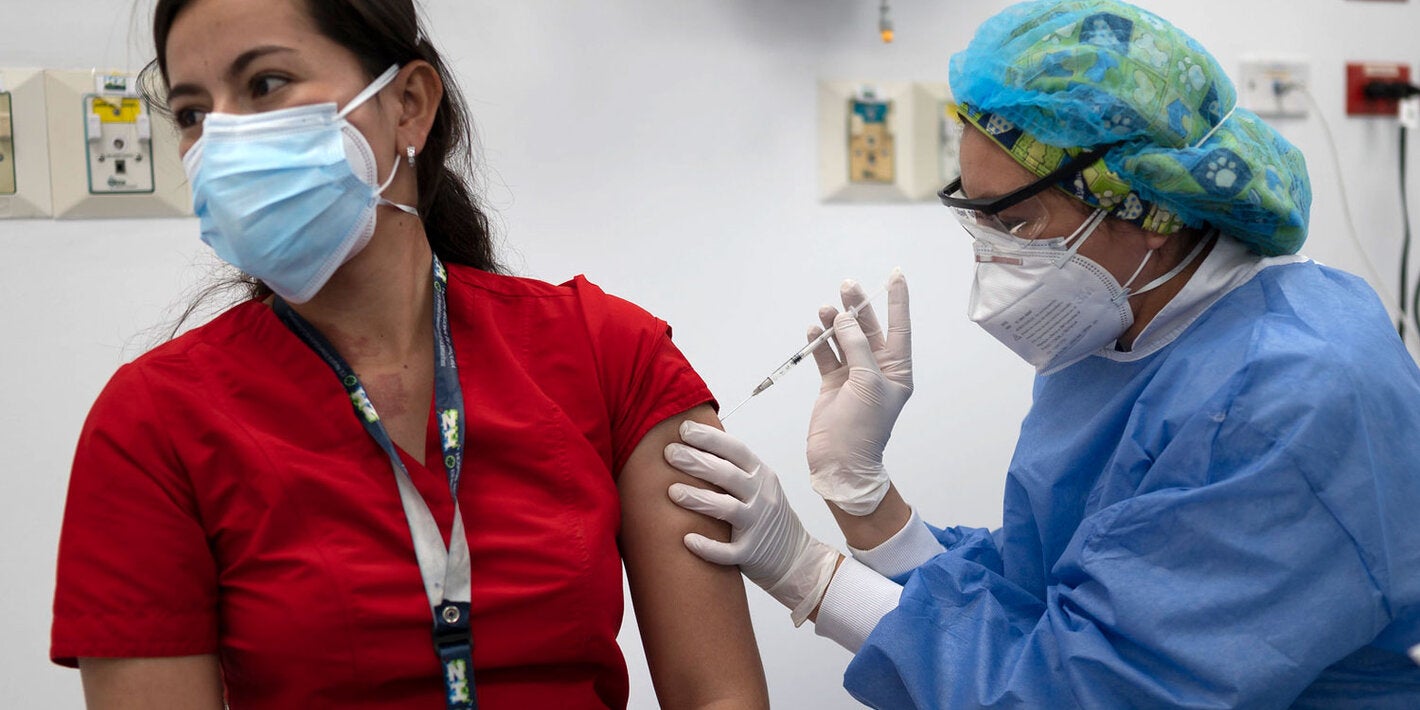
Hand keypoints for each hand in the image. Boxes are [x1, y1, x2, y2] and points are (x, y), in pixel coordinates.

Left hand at [664, 421, 840, 625]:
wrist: (794, 557)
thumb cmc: (767, 516)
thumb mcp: (759, 485)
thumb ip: (734, 468)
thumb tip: (693, 445)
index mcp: (761, 476)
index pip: (736, 450)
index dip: (710, 438)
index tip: (684, 429)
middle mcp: (762, 497)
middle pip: (727, 475)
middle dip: (697, 461)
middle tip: (669, 453)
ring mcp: (757, 525)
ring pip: (726, 509)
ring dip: (698, 498)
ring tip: (672, 491)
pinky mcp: (751, 553)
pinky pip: (727, 551)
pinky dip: (708, 547)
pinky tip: (687, 540)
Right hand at [806, 269, 911, 515]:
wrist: (840, 462)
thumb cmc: (863, 428)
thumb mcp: (867, 383)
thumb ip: (857, 347)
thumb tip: (845, 320)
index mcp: (897, 371)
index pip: (899, 327)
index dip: (897, 301)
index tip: (896, 275)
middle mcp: (877, 370)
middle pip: (868, 329)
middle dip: (858, 307)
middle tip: (847, 285)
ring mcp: (853, 377)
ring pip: (844, 340)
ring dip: (835, 323)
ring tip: (826, 309)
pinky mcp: (833, 384)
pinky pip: (826, 355)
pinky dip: (820, 342)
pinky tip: (814, 330)